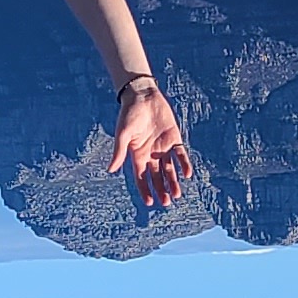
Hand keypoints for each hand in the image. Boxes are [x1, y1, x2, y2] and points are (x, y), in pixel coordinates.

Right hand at [111, 84, 191, 212]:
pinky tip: (187, 174)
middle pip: (157, 176)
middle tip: (166, 202)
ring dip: (173, 181)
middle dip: (161, 189)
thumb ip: (119, 152)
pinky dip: (184, 164)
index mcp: (137, 155)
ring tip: (176, 194)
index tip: (150, 202)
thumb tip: (110, 170)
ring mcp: (163, 147)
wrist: (142, 96)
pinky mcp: (174, 138)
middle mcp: (151, 154)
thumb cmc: (129, 114)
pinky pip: (180, 154)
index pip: (141, 177)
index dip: (145, 190)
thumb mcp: (123, 134)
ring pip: (169, 169)